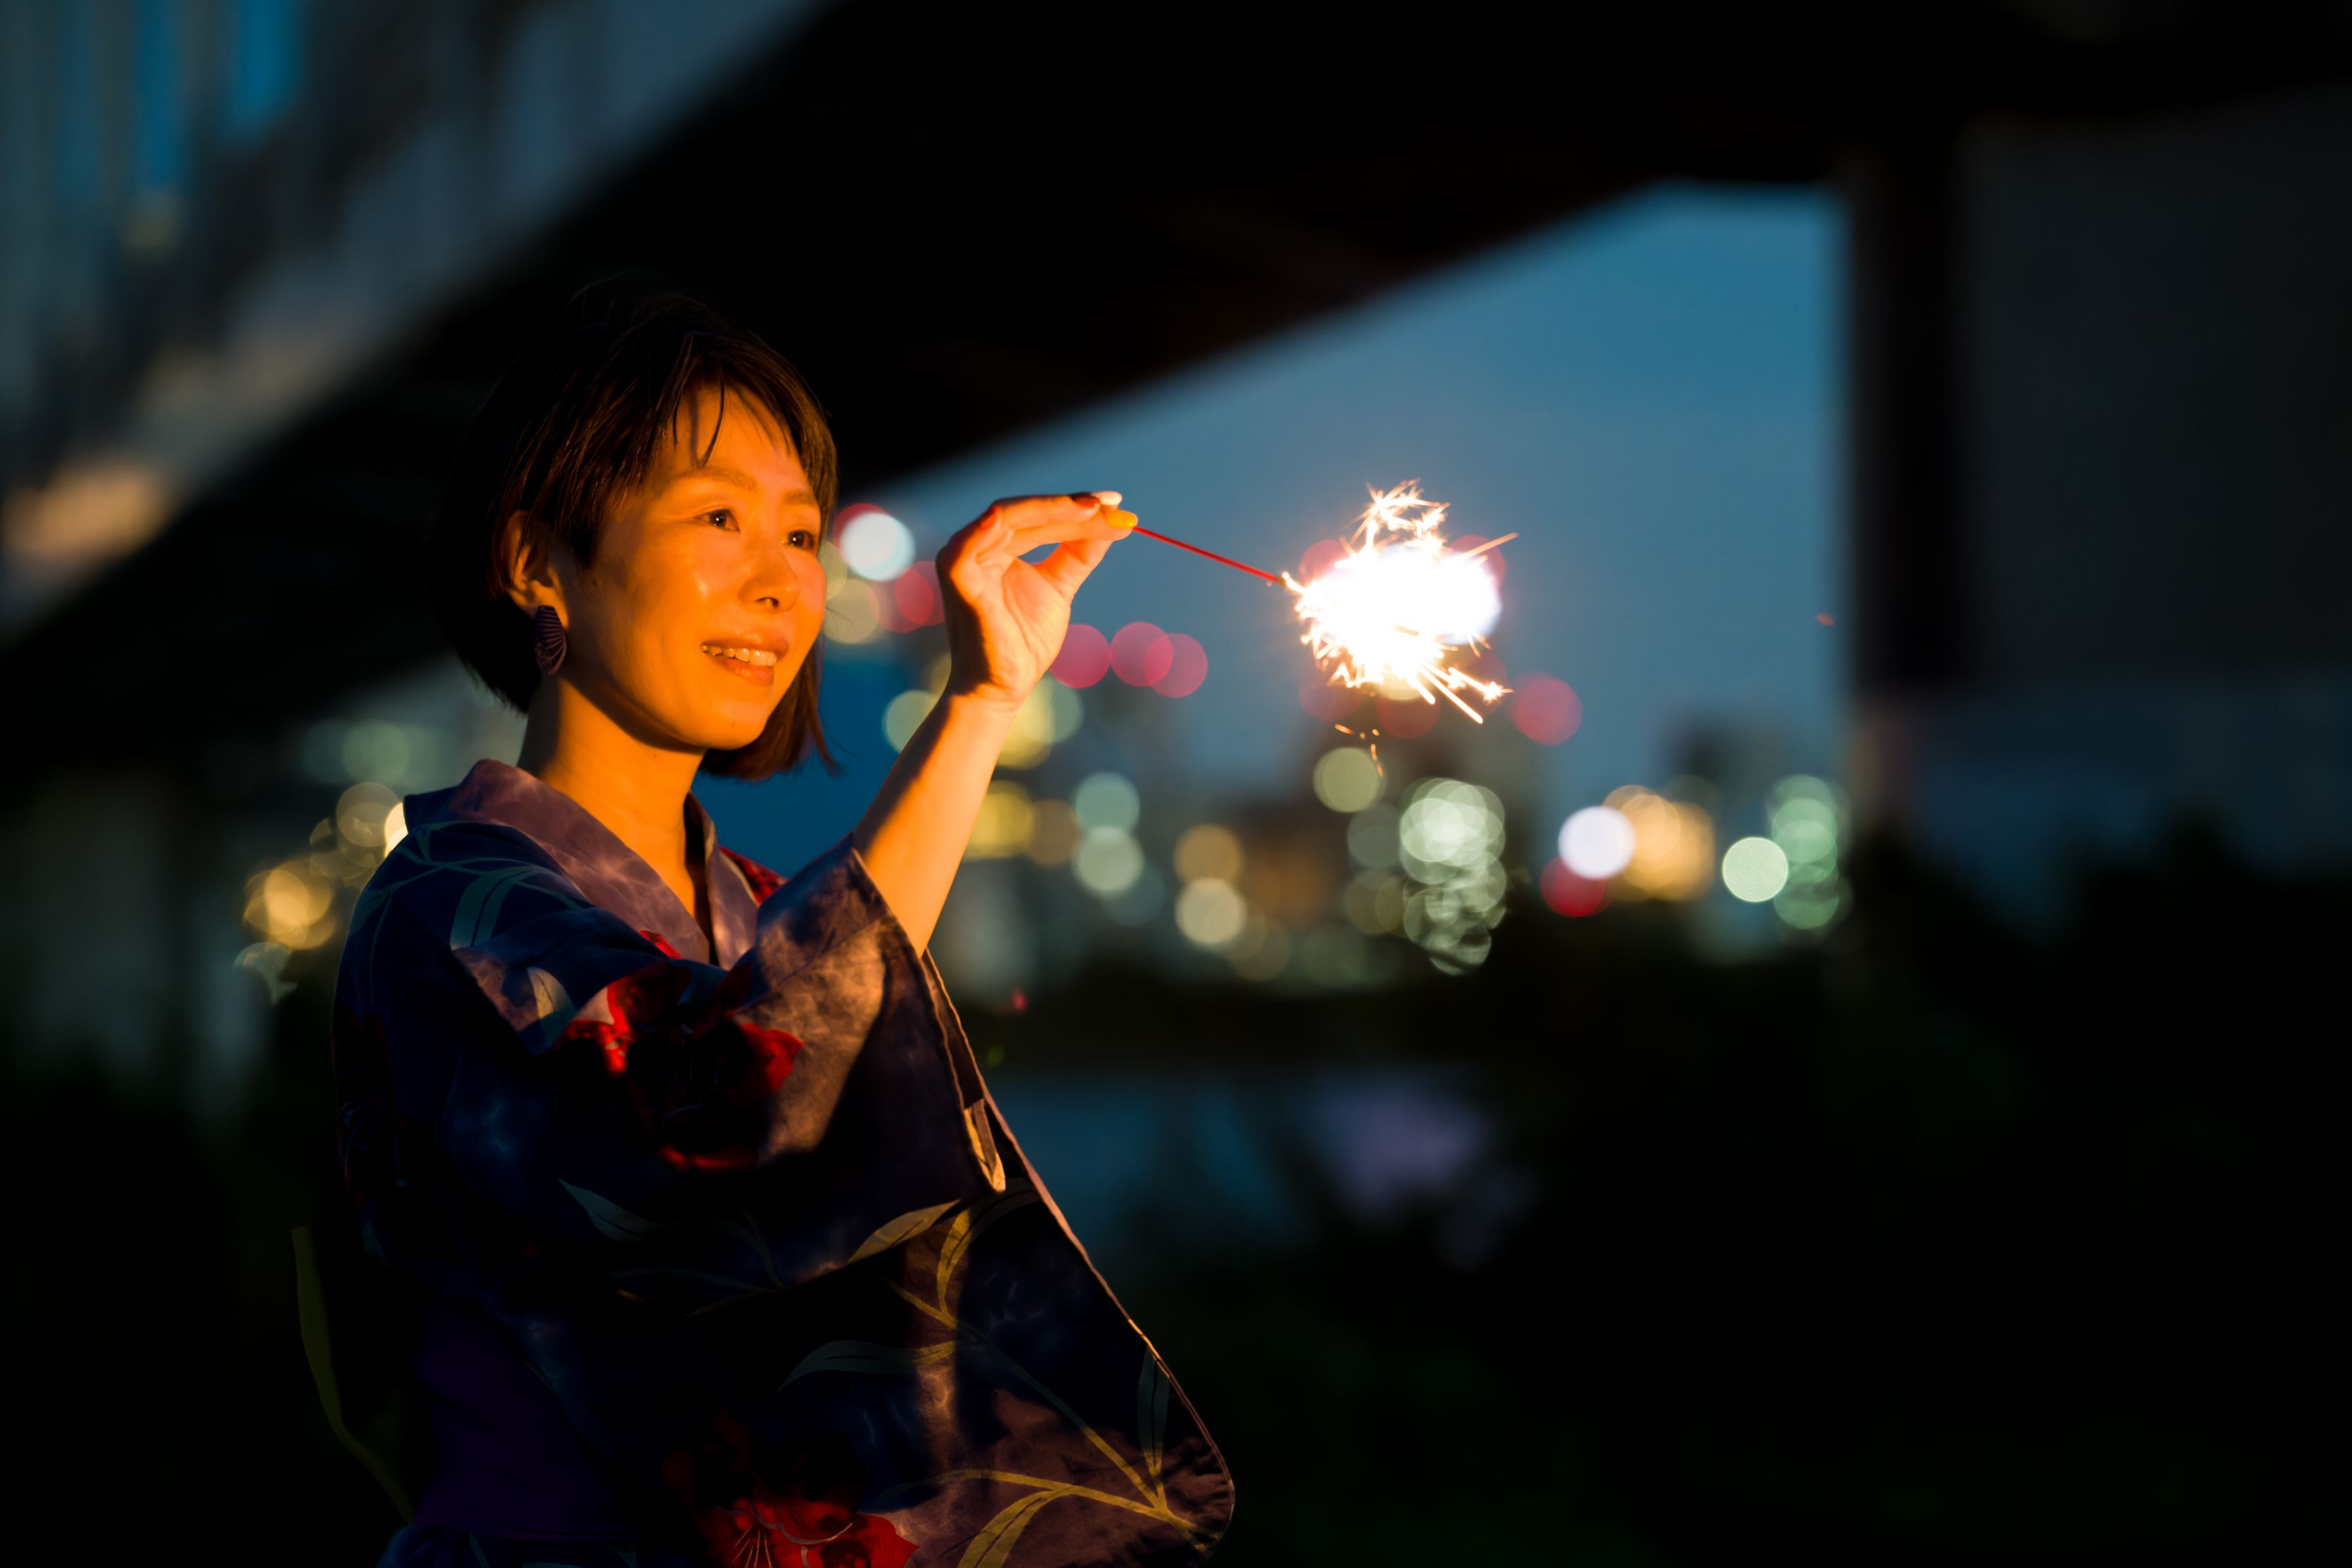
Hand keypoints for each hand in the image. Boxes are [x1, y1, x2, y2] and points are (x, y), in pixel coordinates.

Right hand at [936, 491, 1136, 713]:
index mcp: (997, 546)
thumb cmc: (1023, 640)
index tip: (1115, 503)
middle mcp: (976, 546)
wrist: (1003, 687)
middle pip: (1026, 512)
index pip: (1038, 516)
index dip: (1076, 507)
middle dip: (1070, 505)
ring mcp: (964, 561)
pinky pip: (969, 548)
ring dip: (1050, 509)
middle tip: (1111, 504)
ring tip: (1091, 509)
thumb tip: (1113, 520)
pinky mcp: (960, 582)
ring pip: (1007, 518)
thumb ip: (1078, 553)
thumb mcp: (1059, 587)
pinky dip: (988, 529)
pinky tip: (1011, 518)